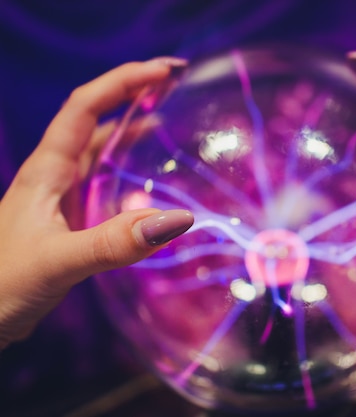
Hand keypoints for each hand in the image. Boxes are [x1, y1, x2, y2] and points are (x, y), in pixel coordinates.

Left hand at [0, 58, 193, 348]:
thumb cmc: (1, 285)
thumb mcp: (57, 261)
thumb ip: (114, 242)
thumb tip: (180, 217)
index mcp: (46, 171)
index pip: (84, 108)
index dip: (122, 82)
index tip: (164, 72)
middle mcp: (55, 177)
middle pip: (95, 121)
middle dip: (132, 96)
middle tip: (174, 86)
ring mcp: (62, 200)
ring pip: (101, 154)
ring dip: (132, 134)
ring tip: (170, 124)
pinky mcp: (71, 224)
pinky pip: (106, 187)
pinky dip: (131, 176)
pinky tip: (151, 188)